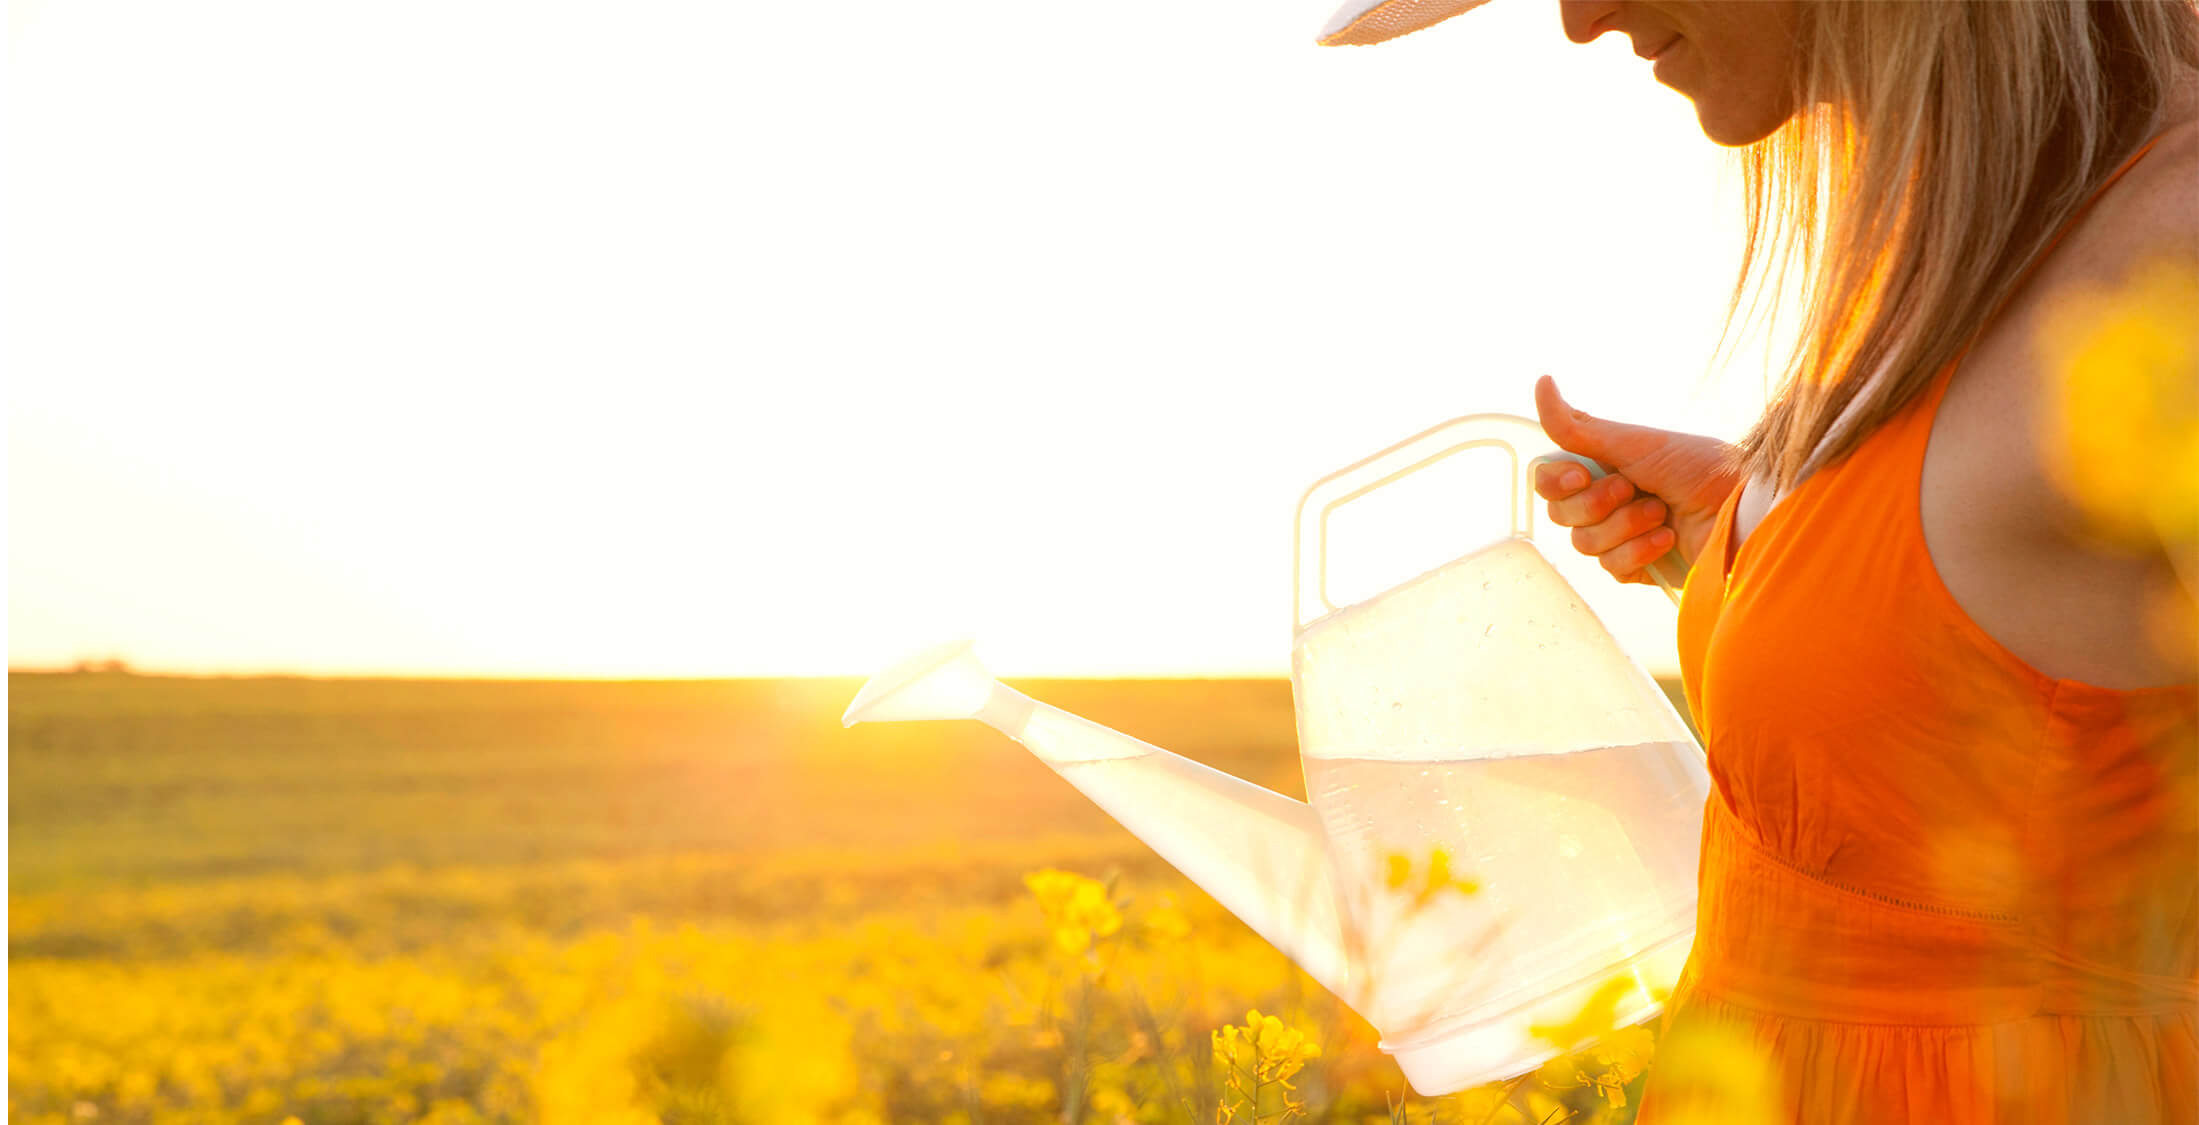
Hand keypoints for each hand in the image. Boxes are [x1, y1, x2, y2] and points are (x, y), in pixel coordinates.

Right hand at [1532, 375, 1743, 585]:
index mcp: (1601, 468)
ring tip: (1661, 513)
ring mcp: (1620, 537)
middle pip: (1559, 514)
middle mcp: (1606, 502)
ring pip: (1584, 543)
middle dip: (1596, 503)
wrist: (1741, 507)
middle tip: (1632, 489)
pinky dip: (1639, 551)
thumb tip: (1540, 383)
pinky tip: (1668, 538)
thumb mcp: (1633, 442)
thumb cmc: (1696, 466)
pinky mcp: (1637, 568)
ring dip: (1624, 526)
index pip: (1547, 481)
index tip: (1580, 475)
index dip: (1555, 482)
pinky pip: (1611, 568)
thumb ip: (1577, 426)